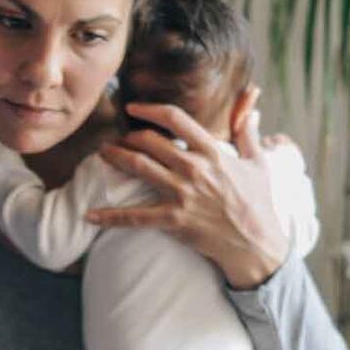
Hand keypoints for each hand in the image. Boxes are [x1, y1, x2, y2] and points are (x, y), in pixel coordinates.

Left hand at [89, 93, 289, 288]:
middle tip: (118, 138)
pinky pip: (135, 217)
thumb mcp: (259, 162)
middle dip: (129, 137)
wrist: (256, 243)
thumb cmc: (258, 203)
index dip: (150, 110)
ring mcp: (182, 194)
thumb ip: (248, 132)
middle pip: (150, 142)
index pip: (175, 119)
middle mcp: (194, 168)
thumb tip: (252, 105)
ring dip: (116, 158)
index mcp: (213, 152)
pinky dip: (110, 217)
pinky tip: (90, 215)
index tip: (134, 108)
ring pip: (139, 167)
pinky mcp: (173, 219)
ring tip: (102, 153)